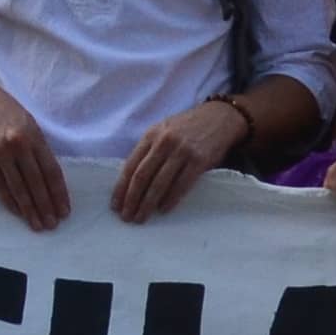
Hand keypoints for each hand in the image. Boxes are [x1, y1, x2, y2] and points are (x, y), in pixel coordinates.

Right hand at [0, 80, 70, 230]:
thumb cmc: (7, 114)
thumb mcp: (29, 124)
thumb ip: (40, 149)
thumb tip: (52, 179)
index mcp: (35, 136)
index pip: (52, 170)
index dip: (59, 193)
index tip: (65, 210)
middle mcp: (18, 145)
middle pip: (36, 182)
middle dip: (46, 205)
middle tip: (53, 224)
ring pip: (18, 187)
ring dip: (29, 209)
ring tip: (38, 225)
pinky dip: (10, 201)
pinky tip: (18, 213)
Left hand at [111, 98, 249, 223]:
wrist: (220, 117)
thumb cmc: (188, 127)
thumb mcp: (164, 131)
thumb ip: (150, 150)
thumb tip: (133, 180)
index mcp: (151, 135)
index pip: (130, 166)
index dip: (121, 188)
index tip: (116, 205)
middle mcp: (164, 142)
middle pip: (142, 176)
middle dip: (132, 199)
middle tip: (127, 217)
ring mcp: (182, 151)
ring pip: (159, 183)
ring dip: (148, 204)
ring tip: (141, 217)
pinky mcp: (199, 160)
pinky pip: (181, 184)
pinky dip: (171, 199)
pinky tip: (163, 209)